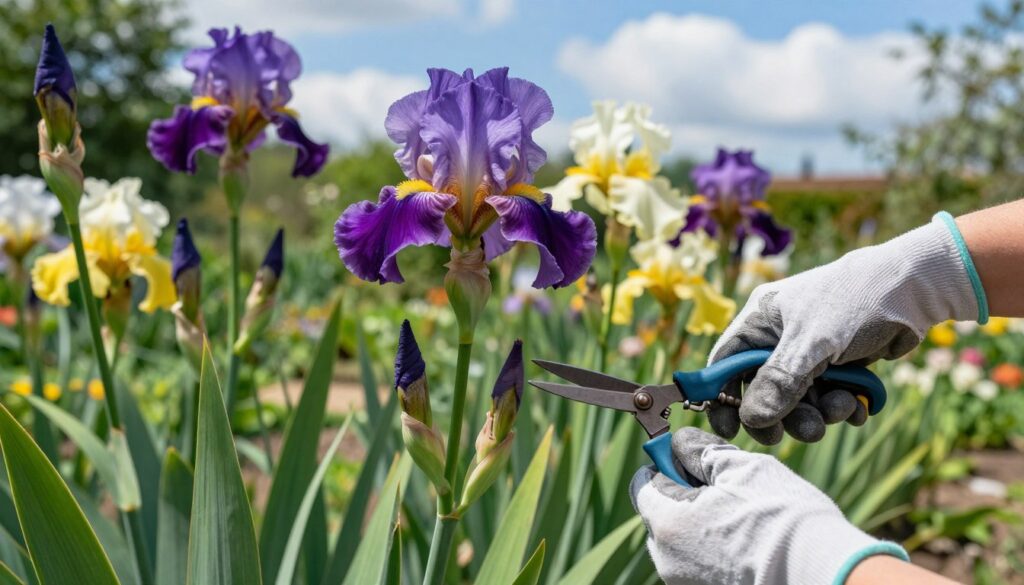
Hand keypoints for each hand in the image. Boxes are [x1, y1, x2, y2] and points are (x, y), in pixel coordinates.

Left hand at [629, 428, 907, 584]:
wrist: (824, 573)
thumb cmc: (782, 517)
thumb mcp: (741, 466)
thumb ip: (700, 450)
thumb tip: (679, 444)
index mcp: (667, 523)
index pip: (643, 484)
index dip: (666, 465)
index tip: (695, 461)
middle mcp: (667, 560)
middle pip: (661, 514)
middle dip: (686, 496)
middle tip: (729, 489)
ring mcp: (687, 583)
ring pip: (684, 540)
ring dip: (705, 523)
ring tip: (747, 518)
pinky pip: (702, 562)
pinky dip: (719, 548)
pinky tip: (752, 543)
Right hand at [708, 216, 981, 443]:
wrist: (917, 288)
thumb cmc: (855, 301)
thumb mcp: (813, 343)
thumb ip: (780, 382)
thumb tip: (751, 420)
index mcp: (760, 320)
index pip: (726, 364)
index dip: (723, 397)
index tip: (729, 430)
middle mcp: (779, 337)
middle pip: (763, 390)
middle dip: (784, 414)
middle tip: (805, 431)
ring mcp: (810, 352)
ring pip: (799, 399)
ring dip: (819, 413)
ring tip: (843, 409)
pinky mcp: (838, 364)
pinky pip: (827, 397)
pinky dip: (841, 408)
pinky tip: (859, 408)